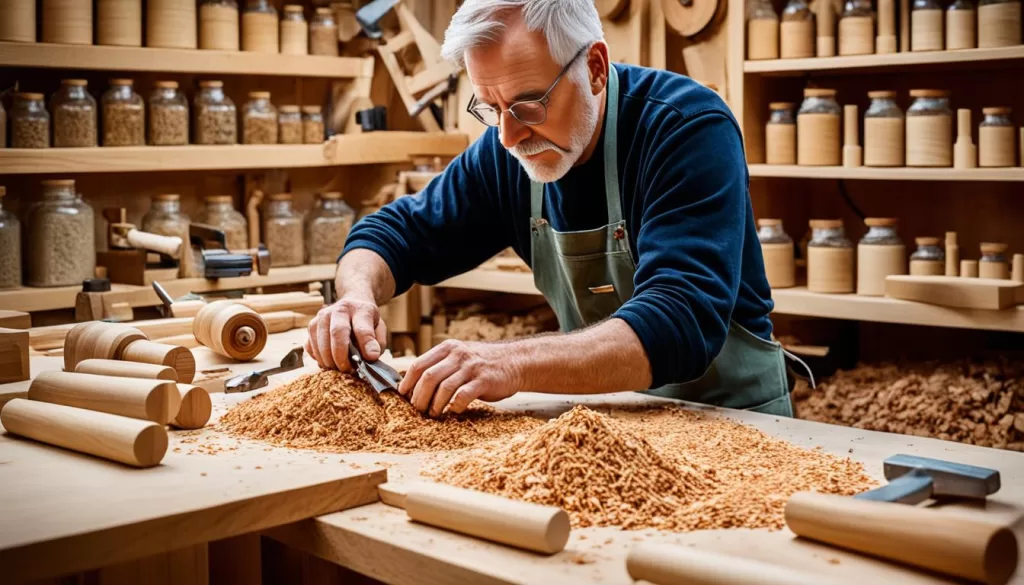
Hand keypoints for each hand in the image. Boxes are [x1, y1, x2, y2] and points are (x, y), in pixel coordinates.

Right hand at [305, 296, 387, 370]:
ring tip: (340, 368)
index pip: (362, 328)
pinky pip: (310, 348)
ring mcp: (321, 317)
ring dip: (329, 361)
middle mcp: (338, 310)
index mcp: (360, 309)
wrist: (351, 306)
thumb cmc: (367, 322)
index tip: (371, 358)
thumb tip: (370, 356)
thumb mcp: (379, 329)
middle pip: (337, 333)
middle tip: (349, 370)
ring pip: (320, 343)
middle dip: (342, 357)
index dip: (366, 345)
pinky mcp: (311, 326)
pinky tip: (330, 362)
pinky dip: (319, 359)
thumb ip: (378, 343)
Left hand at [399, 339, 525, 416]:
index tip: (403, 395)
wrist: (515, 362)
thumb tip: (414, 382)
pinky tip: (454, 411)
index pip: (419, 364)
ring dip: (435, 404)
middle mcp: (458, 355)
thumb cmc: (482, 363)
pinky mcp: (483, 381)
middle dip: (419, 396)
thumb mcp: (459, 356)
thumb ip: (440, 365)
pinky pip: (463, 396)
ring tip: (433, 413)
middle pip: (428, 377)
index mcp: (448, 348)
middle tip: (418, 409)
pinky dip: (454, 406)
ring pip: (443, 388)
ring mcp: (471, 367)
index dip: (407, 382)